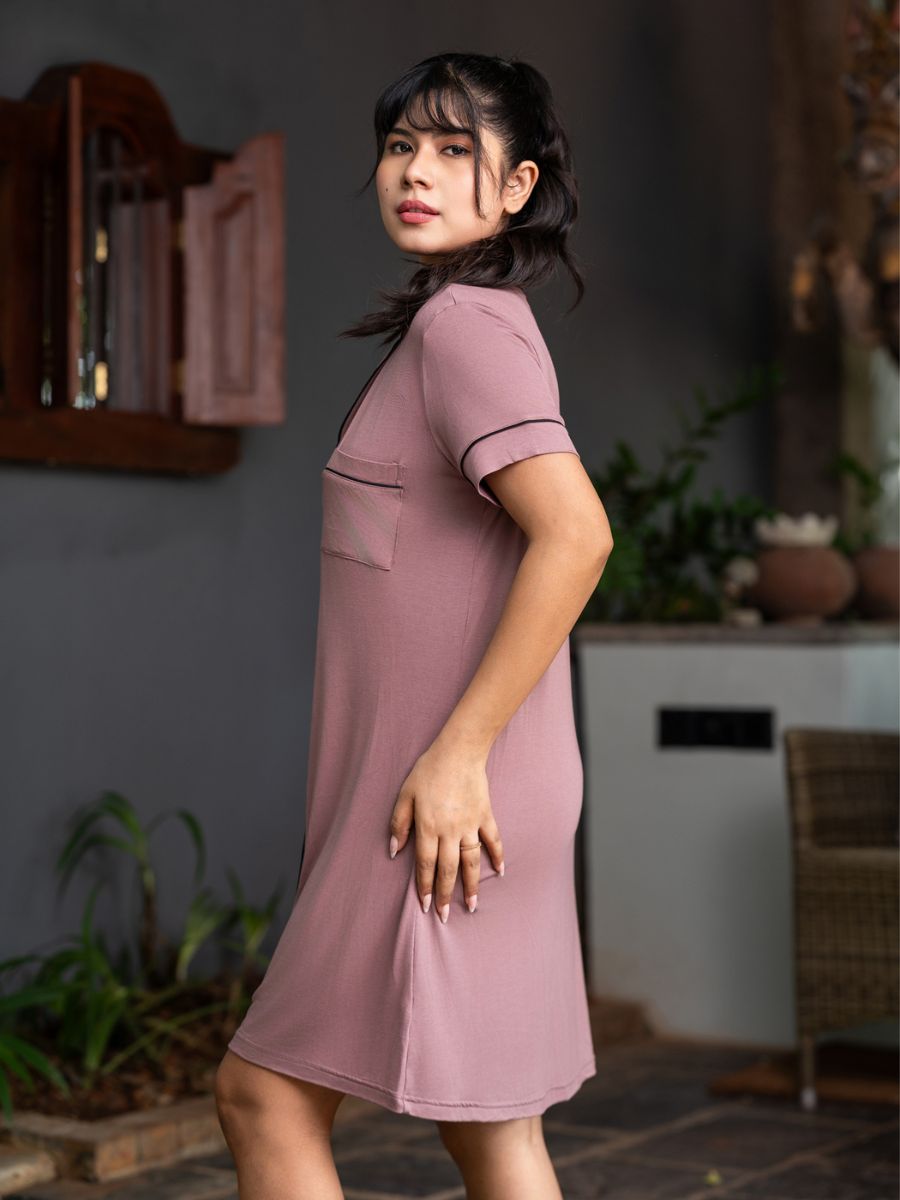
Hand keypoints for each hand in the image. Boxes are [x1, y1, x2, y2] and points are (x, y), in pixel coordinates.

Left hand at [388, 738, 504, 922]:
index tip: (425, 905)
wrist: (459, 751)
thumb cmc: (428, 771)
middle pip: (448, 869)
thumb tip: (395, 850)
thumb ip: (399, 823)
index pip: (425, 865)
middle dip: (445, 895)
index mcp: (428, 827)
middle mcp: (450, 831)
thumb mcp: (405, 794)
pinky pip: (493, 840)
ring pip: (471, 862)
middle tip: (445, 917)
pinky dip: (498, 856)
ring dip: (471, 886)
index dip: (424, 887)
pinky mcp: (485, 815)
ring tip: (471, 906)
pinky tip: (500, 872)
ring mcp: (470, 824)